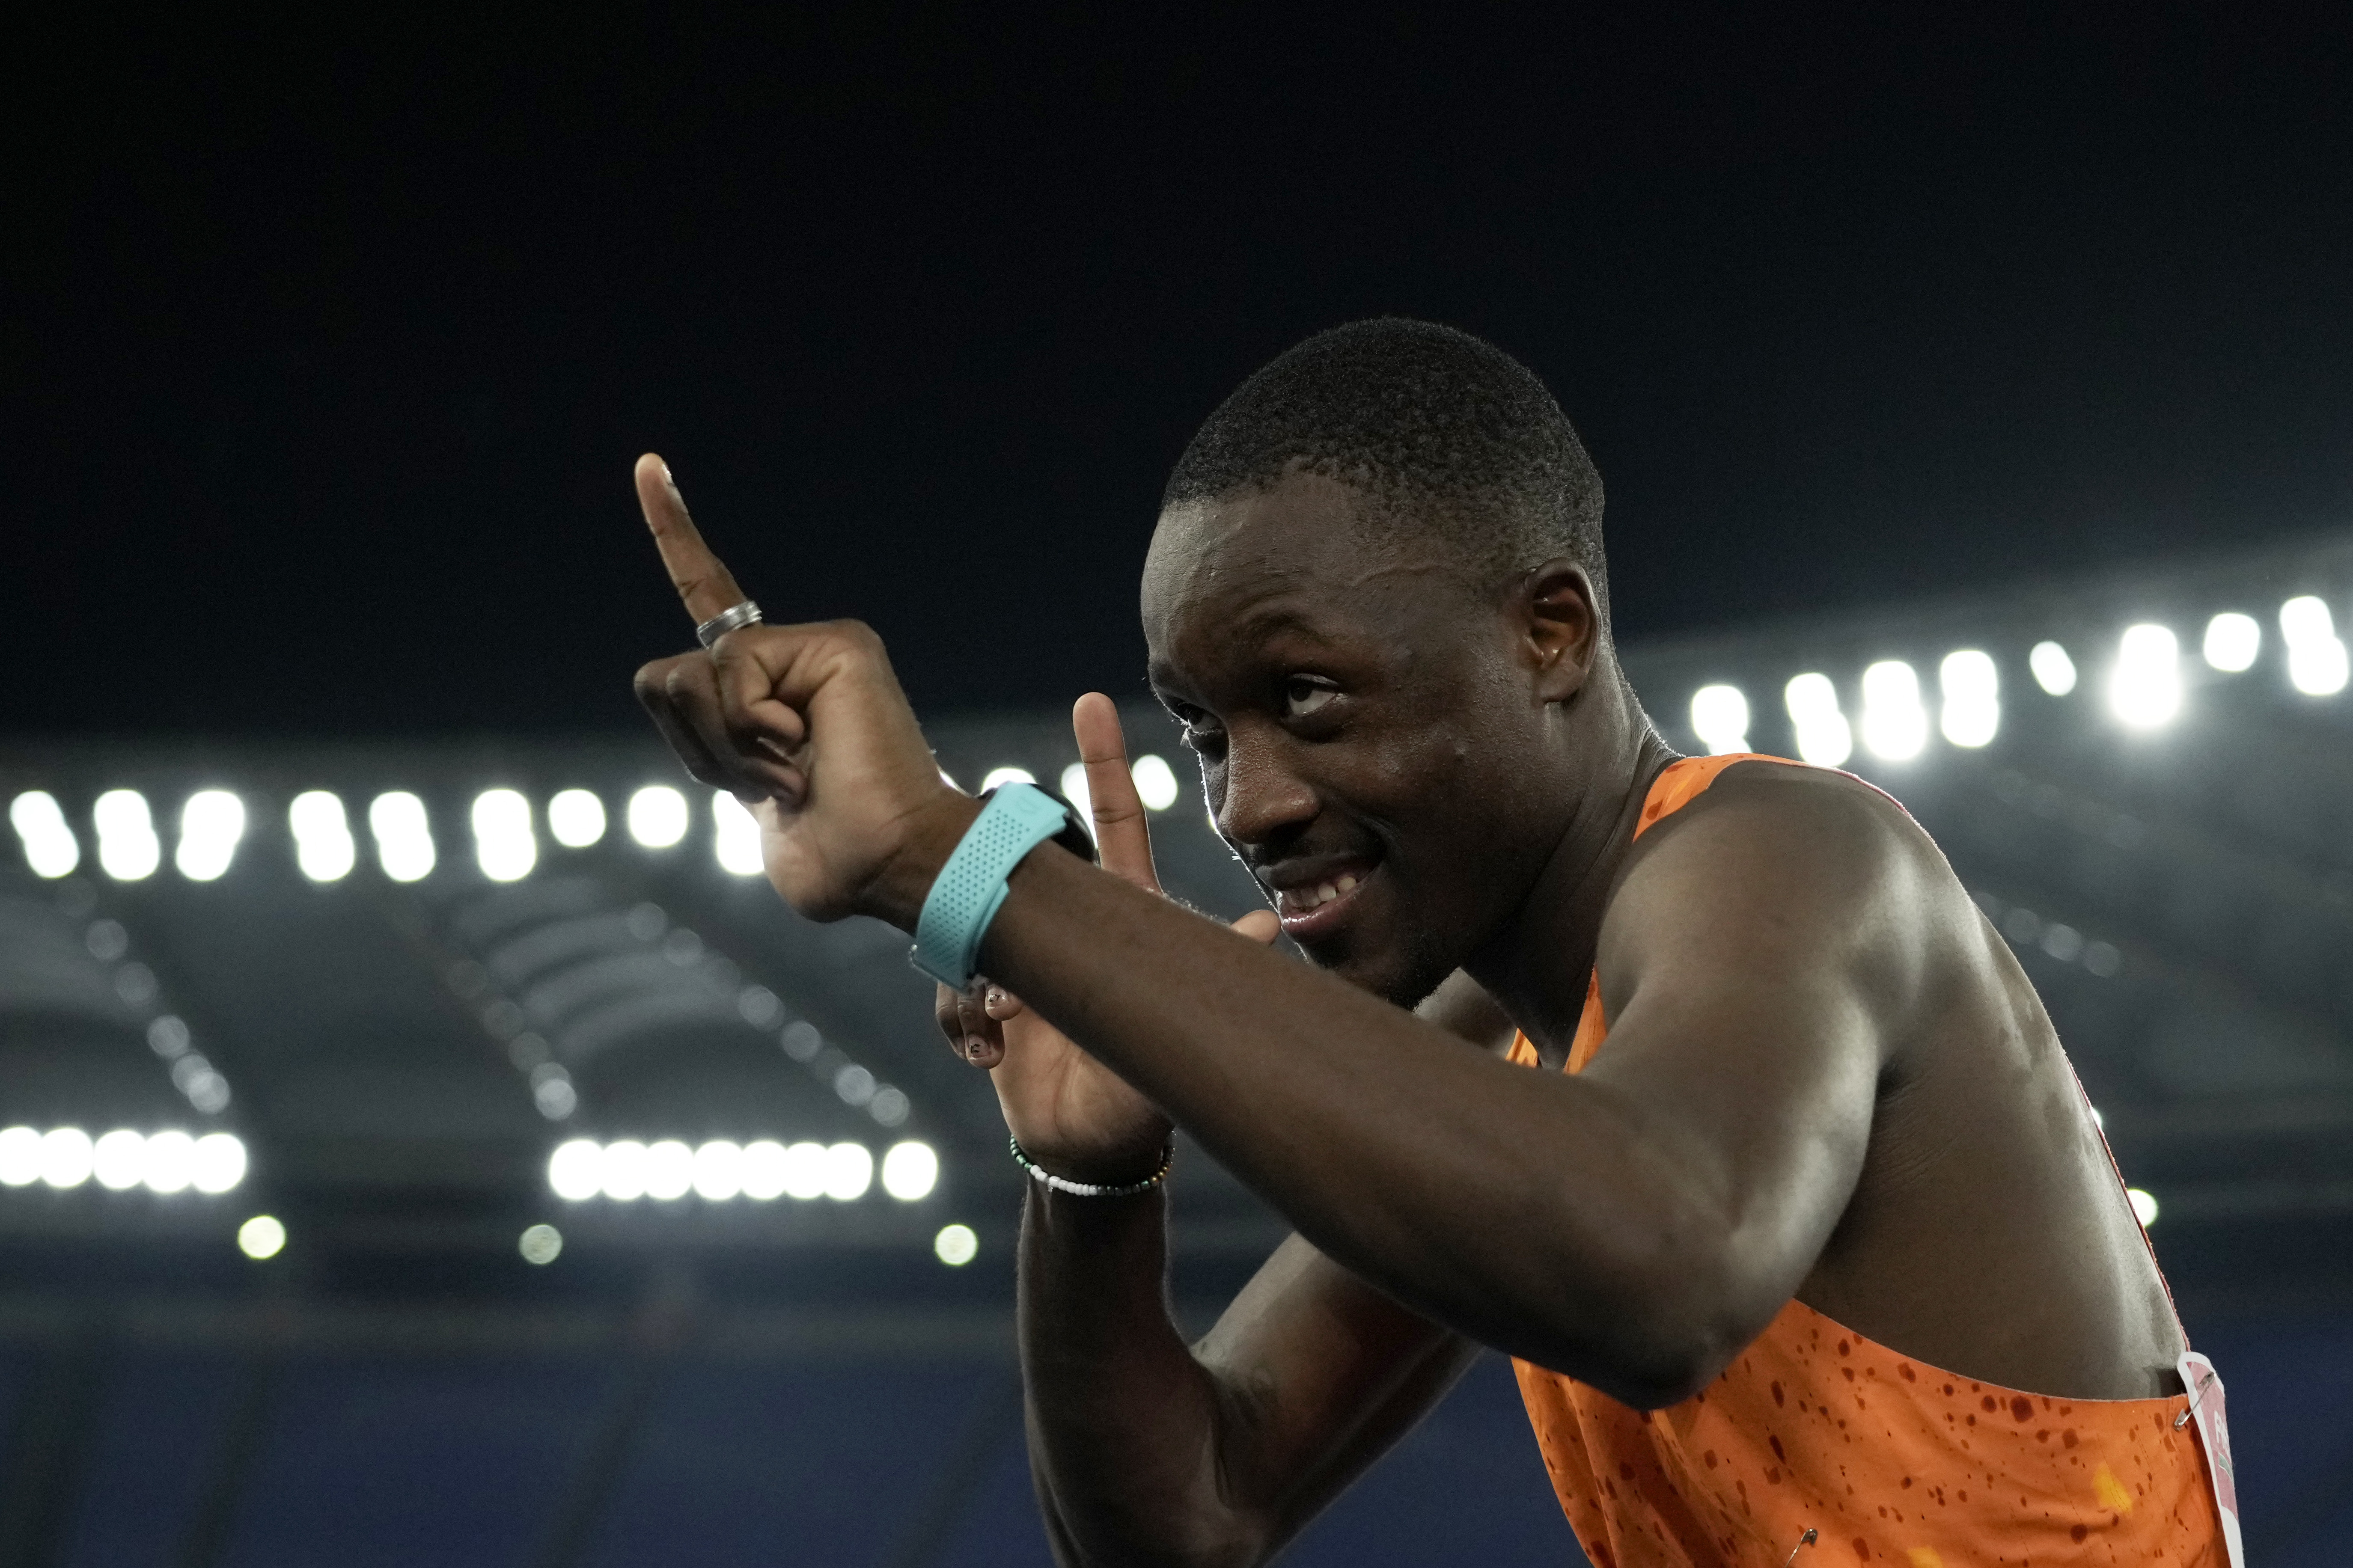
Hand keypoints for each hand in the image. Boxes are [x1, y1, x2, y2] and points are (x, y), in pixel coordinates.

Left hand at [627, 454, 973, 925]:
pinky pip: (737, 671)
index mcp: (763, 691)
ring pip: (691, 675)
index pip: (707, 601)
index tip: (650, 467)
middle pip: (665, 677)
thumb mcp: (745, 798)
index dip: (677, 536)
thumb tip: (680, 682)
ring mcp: (818, 647)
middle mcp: (789, 659)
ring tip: (795, 775)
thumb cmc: (832, 852)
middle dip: (694, 747)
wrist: (891, 865)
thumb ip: (711, 741)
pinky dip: (753, 729)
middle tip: (771, 785)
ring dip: (725, 746)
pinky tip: (808, 753)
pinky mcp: (841, 644)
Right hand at [936, 693, 1280, 1180]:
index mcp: (1121, 919)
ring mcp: (1021, 962)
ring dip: (979, 969)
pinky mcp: (984, 1004)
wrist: (1089, 1154)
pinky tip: (989, 1054)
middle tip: (980, 792)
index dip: (1103, 764)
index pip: (1115, 824)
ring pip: (976, 922)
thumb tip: (1272, 924)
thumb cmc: (1146, 1096)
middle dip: (999, 823)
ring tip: (1005, 1019)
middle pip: (1028, 851)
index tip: (1090, 701)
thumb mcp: (1187, 1033)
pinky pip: (952, 990)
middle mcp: (1066, 928)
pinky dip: (962, 1021)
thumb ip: (1225, 978)